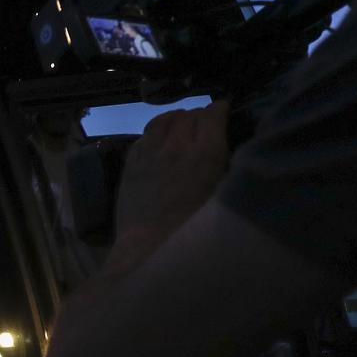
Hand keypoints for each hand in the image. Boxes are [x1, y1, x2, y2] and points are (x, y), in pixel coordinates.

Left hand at [112, 100, 230, 253]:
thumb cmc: (194, 228)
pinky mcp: (130, 164)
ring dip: (174, 119)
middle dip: (198, 115)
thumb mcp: (222, 195)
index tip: (223, 112)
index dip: (219, 109)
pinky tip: (158, 141)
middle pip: (188, 115)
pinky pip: (143, 137)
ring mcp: (149, 154)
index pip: (212, 114)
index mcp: (205, 153)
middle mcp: (176, 146)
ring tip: (180, 126)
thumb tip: (225, 149)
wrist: (150, 247)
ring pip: (162, 120)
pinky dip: (154, 133)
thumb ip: (224, 165)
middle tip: (204, 124)